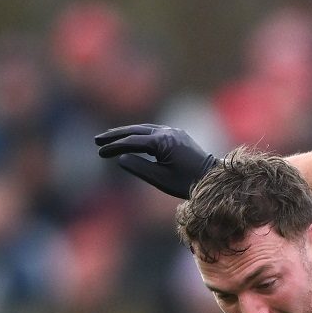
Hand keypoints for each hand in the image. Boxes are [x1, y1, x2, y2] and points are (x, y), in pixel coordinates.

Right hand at [95, 124, 216, 198]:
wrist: (214, 179)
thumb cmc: (187, 183)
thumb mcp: (160, 179)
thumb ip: (139, 167)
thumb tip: (121, 157)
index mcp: (163, 141)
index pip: (133, 141)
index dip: (115, 146)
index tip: (100, 152)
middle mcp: (168, 131)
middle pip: (136, 130)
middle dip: (116, 135)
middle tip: (97, 140)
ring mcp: (174, 132)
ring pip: (144, 129)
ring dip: (127, 133)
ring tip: (109, 138)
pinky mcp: (178, 136)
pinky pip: (154, 132)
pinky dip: (139, 136)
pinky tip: (131, 140)